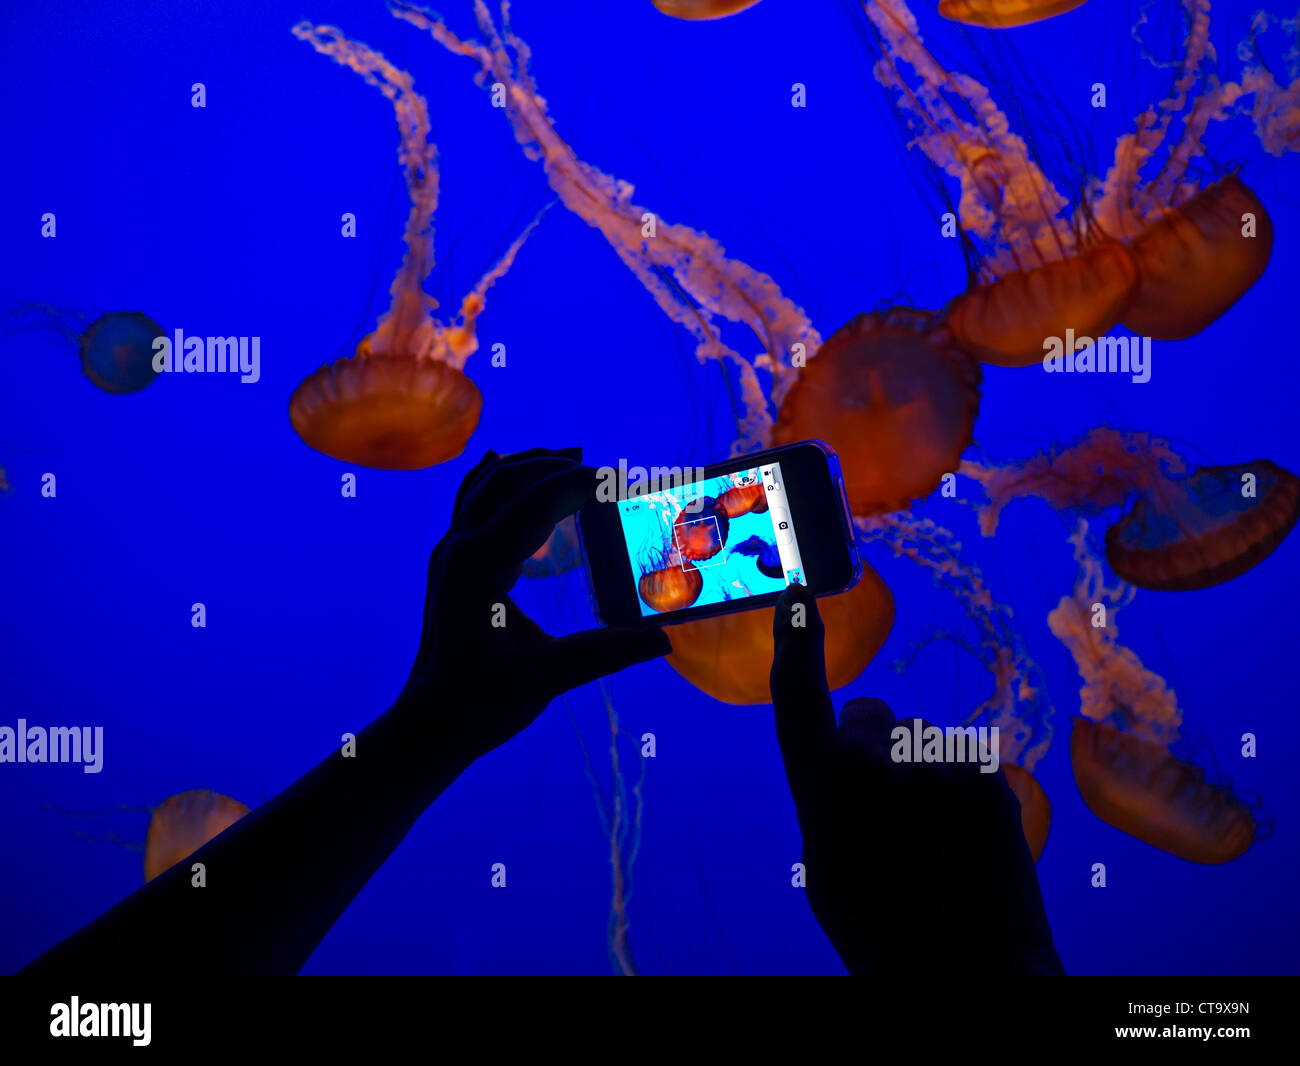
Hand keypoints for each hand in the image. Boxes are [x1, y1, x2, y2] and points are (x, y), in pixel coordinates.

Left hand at [402, 447, 670, 760]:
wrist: (429, 723)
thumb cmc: (480, 704)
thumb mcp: (545, 679)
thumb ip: (603, 654)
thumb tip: (661, 639)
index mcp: (479, 567)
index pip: (535, 502)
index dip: (580, 484)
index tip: (620, 479)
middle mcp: (459, 549)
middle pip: (508, 480)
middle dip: (557, 467)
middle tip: (605, 471)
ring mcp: (450, 553)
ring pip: (486, 484)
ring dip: (528, 465)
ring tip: (571, 458)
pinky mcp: (451, 563)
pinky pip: (471, 501)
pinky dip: (495, 479)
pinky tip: (504, 465)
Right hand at [770, 582, 1062, 974]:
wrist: (971, 975)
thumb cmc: (883, 930)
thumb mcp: (825, 866)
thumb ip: (827, 796)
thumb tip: (844, 760)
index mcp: (823, 783)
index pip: (798, 694)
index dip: (794, 642)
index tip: (797, 599)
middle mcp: (879, 760)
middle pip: (868, 720)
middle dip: (870, 751)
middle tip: (884, 819)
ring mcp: (939, 763)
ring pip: (917, 743)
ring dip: (919, 776)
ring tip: (931, 845)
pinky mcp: (987, 775)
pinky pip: (957, 761)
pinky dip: (955, 789)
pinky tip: (962, 841)